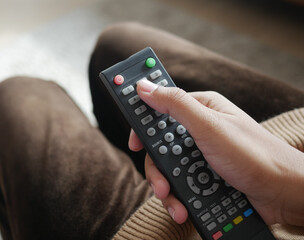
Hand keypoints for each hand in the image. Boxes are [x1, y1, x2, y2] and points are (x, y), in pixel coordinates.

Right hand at [128, 79, 303, 225]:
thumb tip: (144, 87)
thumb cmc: (254, 154)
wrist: (284, 194)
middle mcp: (199, 132)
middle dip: (158, 169)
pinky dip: (180, 198)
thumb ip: (175, 104)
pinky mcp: (205, 177)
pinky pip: (182, 185)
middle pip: (161, 147)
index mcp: (200, 110)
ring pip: (169, 170)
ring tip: (177, 204)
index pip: (160, 110)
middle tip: (161, 184)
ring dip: (169, 189)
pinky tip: (185, 208)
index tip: (134, 143)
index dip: (143, 125)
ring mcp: (201, 156)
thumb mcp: (209, 125)